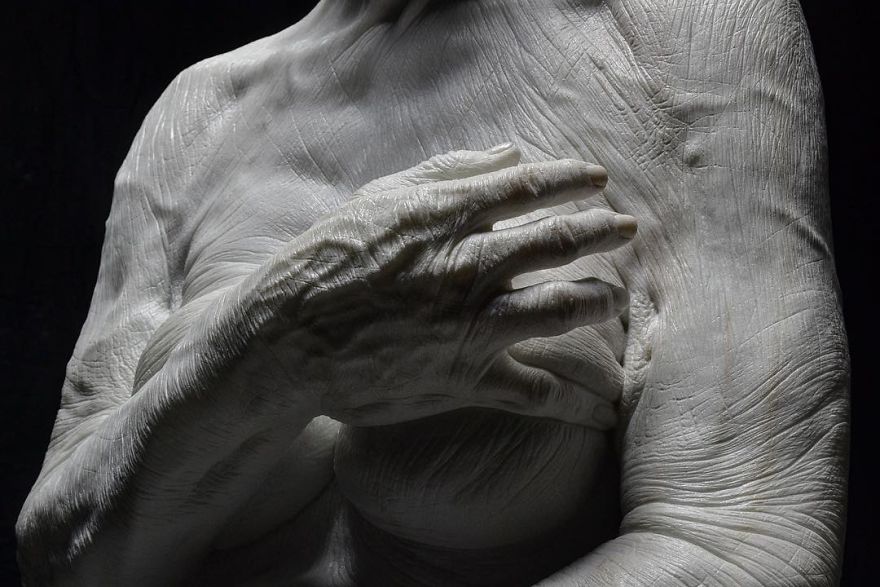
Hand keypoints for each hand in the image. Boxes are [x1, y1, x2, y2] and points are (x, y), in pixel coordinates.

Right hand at [249, 145, 637, 427]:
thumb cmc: (327, 262)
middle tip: (628, 229)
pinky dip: (573, 399)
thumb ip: (448, 173)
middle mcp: (469, 266)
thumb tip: (511, 152)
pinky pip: (535, 391)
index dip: (572, 182)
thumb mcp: (381, 200)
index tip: (598, 181)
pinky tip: (601, 404)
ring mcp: (472, 324)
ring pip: (562, 308)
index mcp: (447, 217)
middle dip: (604, 232)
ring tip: (614, 299)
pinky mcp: (466, 377)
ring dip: (599, 301)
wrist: (286, 337)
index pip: (529, 187)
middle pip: (560, 242)